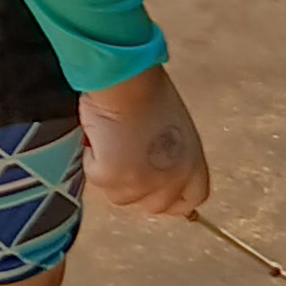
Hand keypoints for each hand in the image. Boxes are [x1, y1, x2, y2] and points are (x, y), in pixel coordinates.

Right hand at [79, 65, 210, 219]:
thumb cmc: (147, 90)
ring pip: (120, 196)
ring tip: (110, 141)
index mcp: (193, 163)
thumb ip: (171, 155)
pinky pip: (96, 179)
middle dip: (137, 190)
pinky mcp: (114, 177)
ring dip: (111, 174)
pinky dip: (92, 160)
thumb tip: (152, 168)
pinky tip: (98, 137)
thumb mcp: (173, 129)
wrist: (125, 80)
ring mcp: (142, 182)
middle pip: (154, 206)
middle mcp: (172, 178)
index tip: (154, 194)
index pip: (191, 199)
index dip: (172, 200)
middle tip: (123, 164)